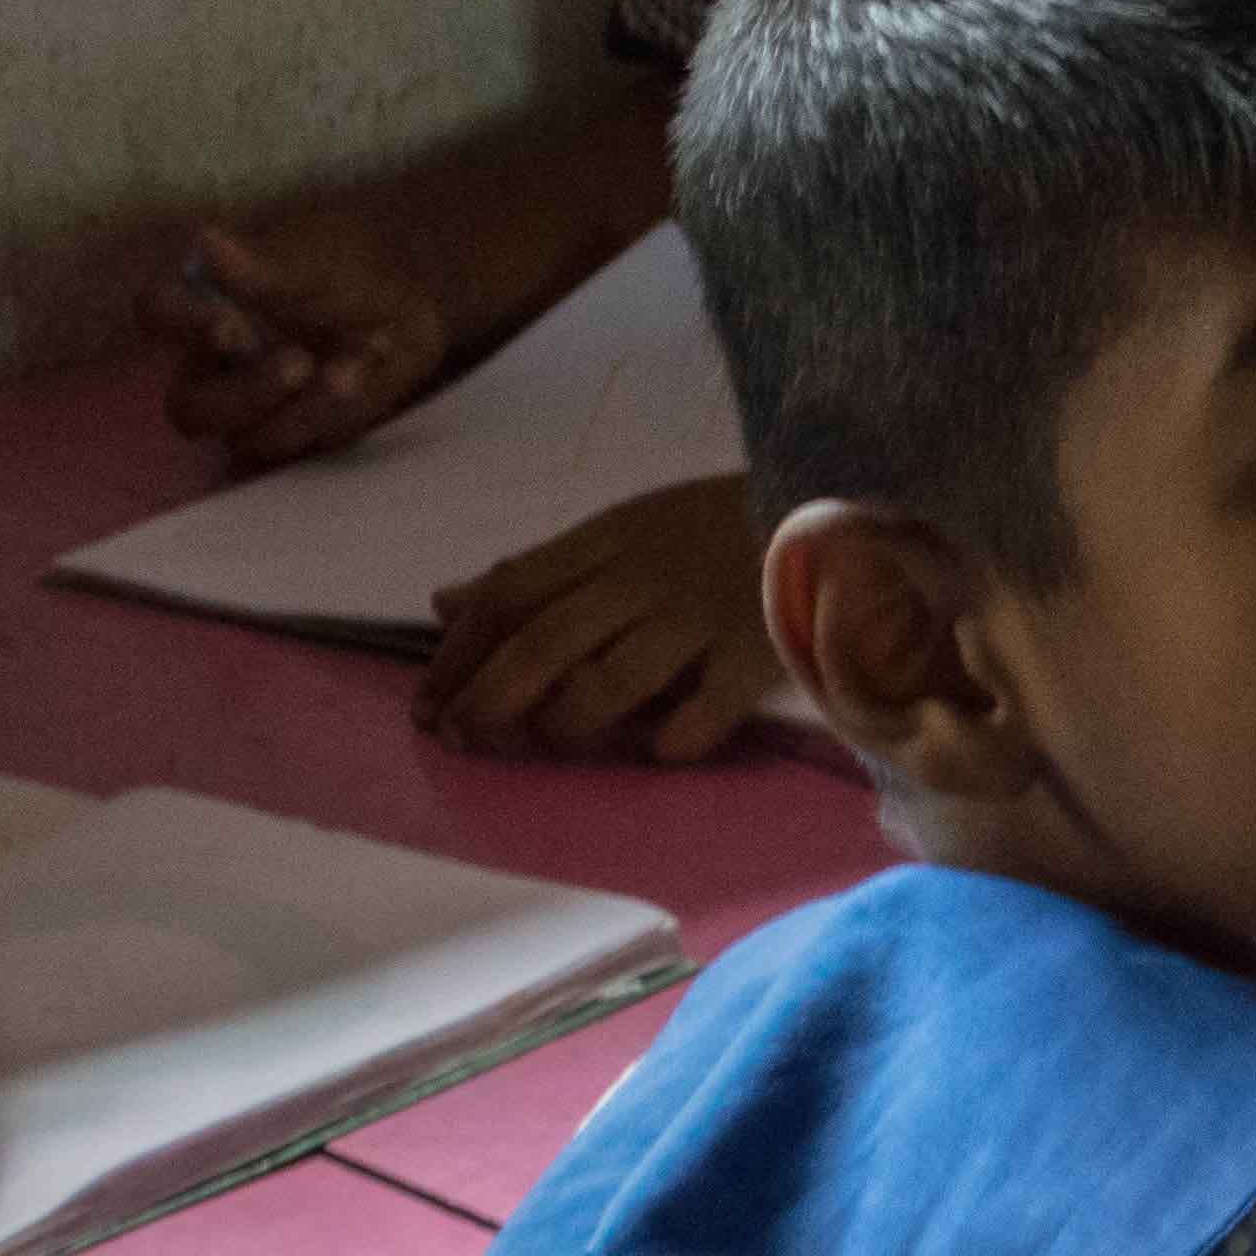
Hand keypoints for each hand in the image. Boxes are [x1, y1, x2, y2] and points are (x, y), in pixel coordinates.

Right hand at [136, 205, 454, 466]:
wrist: (410, 295)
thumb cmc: (344, 264)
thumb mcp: (313, 254)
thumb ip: (262, 262)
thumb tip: (206, 240)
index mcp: (201, 305)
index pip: (157, 313)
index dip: (179, 322)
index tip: (228, 323)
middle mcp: (217, 364)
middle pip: (191, 409)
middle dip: (244, 394)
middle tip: (298, 361)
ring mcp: (257, 406)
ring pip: (250, 438)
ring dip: (307, 406)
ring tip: (356, 362)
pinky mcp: (302, 431)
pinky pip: (306, 444)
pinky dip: (341, 409)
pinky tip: (370, 362)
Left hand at [413, 478, 782, 763]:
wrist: (828, 505)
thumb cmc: (714, 526)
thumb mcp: (617, 529)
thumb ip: (537, 571)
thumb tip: (444, 604)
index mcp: (604, 543)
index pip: (508, 594)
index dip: (459, 652)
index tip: (428, 701)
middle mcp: (641, 580)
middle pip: (543, 641)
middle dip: (489, 697)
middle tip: (460, 738)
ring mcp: (698, 619)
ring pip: (611, 680)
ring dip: (567, 722)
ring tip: (556, 741)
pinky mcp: (755, 654)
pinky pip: (705, 711)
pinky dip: (672, 740)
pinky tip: (656, 750)